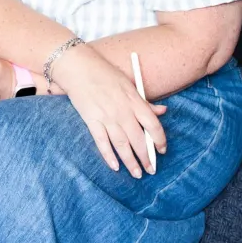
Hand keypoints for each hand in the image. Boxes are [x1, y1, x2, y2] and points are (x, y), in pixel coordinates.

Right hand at [51, 45, 166, 178]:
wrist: (78, 68)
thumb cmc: (104, 73)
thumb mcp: (129, 84)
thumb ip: (145, 101)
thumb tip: (162, 111)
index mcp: (134, 100)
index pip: (153, 125)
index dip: (159, 140)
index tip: (162, 150)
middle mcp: (123, 111)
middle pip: (138, 139)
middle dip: (146, 157)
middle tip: (151, 170)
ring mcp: (106, 117)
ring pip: (122, 145)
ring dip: (130, 162)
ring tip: (137, 174)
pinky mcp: (91, 121)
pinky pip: (102, 142)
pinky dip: (108, 156)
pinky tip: (114, 167)